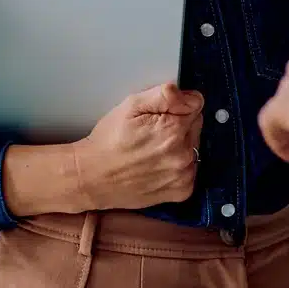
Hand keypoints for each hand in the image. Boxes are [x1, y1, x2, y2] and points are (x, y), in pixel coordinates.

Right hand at [73, 84, 203, 210]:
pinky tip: (157, 166)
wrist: (93, 176)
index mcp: (174, 129)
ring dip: (179, 147)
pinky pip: (190, 171)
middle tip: (151, 132)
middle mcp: (183, 154)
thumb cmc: (109, 140)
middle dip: (178, 126)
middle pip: (195, 127)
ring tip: (152, 150)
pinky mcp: (182, 192)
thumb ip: (166, 95)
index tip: (158, 115)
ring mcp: (184, 175)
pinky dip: (178, 167)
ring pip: (193, 149)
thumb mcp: (131, 105)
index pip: (194, 106)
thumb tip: (193, 98)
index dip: (175, 107)